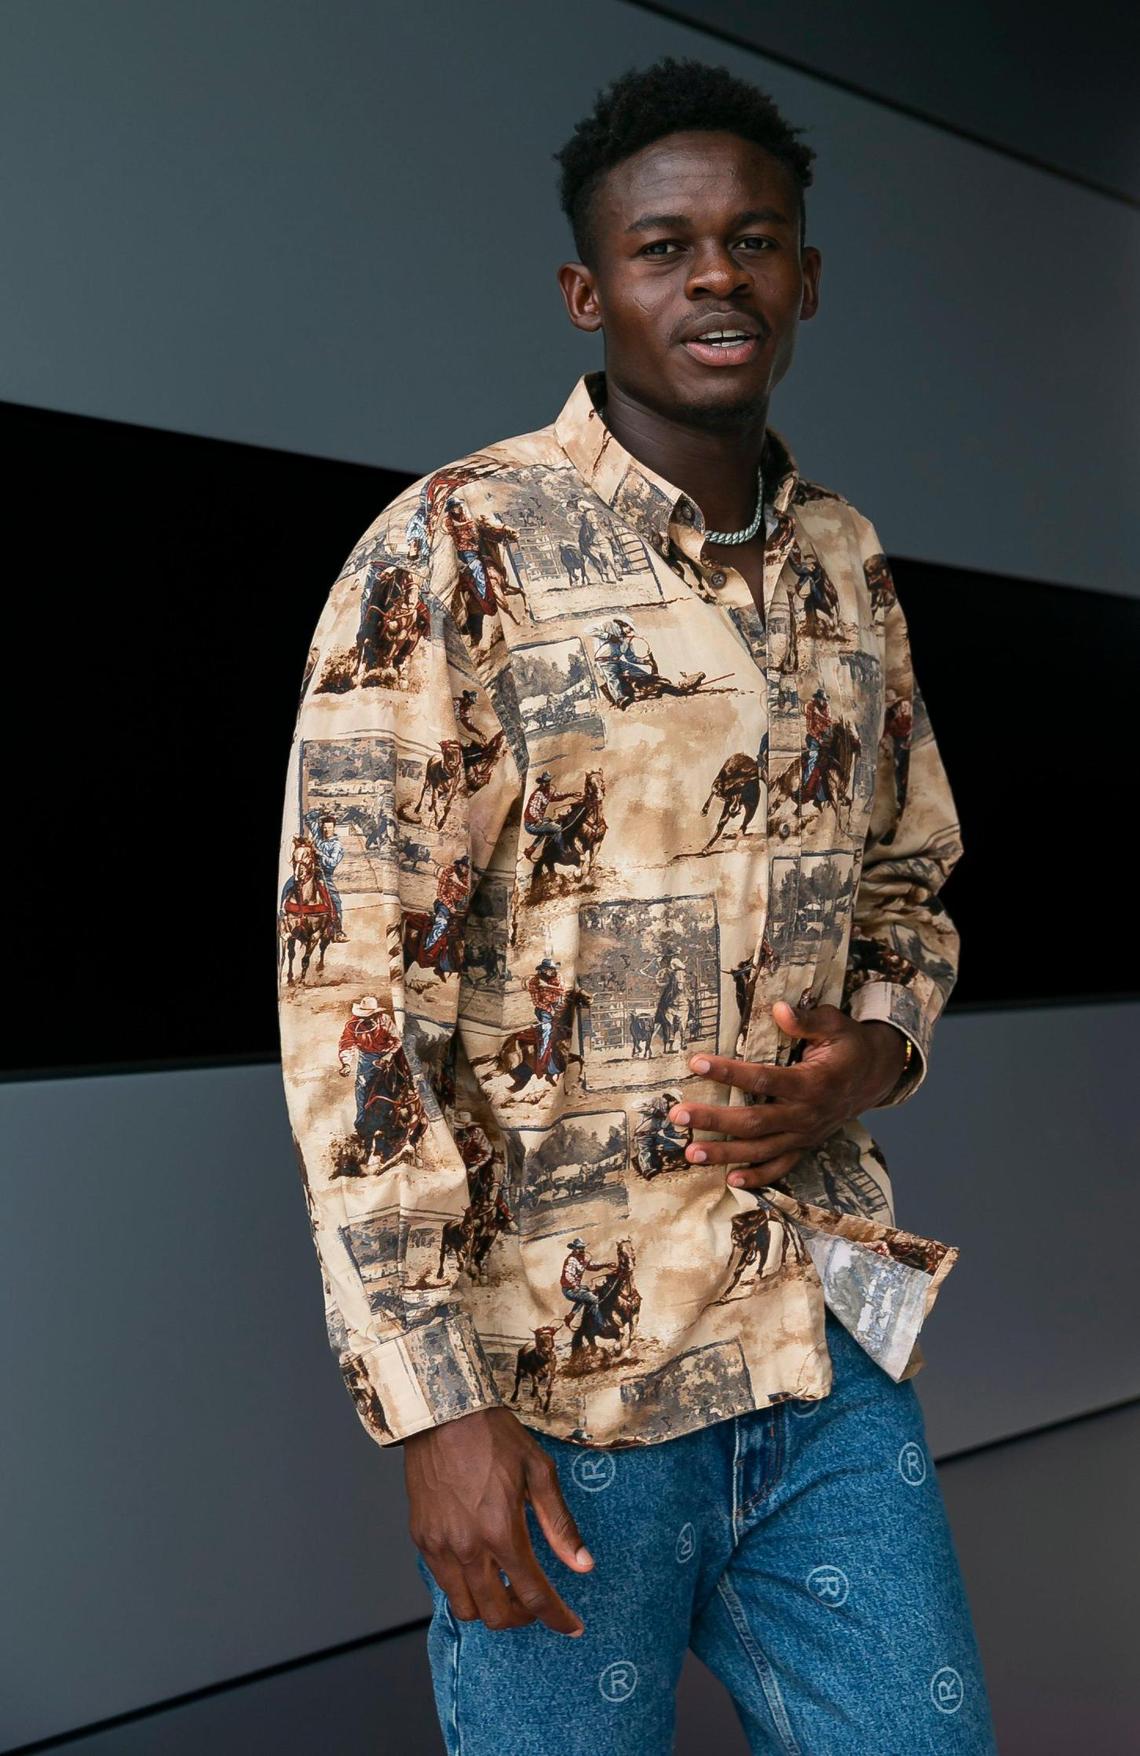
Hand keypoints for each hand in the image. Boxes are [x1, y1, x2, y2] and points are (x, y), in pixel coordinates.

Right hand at [405, 1404, 593, 1635]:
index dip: (556, 1618)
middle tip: (535, 1602)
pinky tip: (479, 1565)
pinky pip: (443, 1583)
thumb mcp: (538, 1471)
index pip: (534, 1595)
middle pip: (496, 1615)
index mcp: (501, 1530)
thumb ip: (560, 1524)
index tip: (571, 1627)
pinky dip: (464, 1586)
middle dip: (521, 1618)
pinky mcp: (421, 1538)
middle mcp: (467, 1547)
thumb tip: (583, 1564)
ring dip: (489, 1607)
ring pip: (465, 1608)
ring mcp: (439, 1546)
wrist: (443, 1412)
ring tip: (505, 1586)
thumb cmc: (493, 1435)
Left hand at [668, 1000, 908, 1192]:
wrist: (875, 1076)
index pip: (762, 1079)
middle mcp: (806, 1115)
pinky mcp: (805, 1146)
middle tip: (678, 1115)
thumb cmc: (847, 1045)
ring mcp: (805, 1135)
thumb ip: (806, 1020)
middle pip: (753, 1123)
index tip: (696, 1063)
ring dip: (724, 1154)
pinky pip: (781, 1167)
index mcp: (812, 1083)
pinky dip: (758, 1176)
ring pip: (760, 1150)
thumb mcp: (834, 1024)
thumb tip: (778, 1009)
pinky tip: (731, 1180)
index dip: (728, 1072)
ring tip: (690, 1153)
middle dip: (713, 1121)